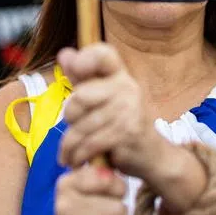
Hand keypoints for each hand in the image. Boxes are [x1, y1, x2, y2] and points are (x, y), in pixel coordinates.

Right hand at [51, 164, 128, 214]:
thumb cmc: (87, 210)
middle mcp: (65, 209)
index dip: (117, 188)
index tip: (110, 194)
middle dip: (121, 214)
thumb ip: (107, 176)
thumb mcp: (92, 186)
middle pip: (119, 210)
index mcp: (67, 185)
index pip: (106, 181)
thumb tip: (116, 183)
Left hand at [57, 44, 157, 178]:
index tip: (77, 69)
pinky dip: (78, 156)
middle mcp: (127, 88)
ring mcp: (129, 110)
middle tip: (73, 130)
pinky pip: (90, 143)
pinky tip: (76, 161)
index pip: (104, 55)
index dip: (86, 58)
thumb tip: (64, 53)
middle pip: (80, 96)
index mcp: (120, 76)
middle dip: (70, 118)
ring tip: (67, 154)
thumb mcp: (103, 99)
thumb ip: (83, 78)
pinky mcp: (127, 133)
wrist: (151, 156)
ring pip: (81, 126)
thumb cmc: (122, 126)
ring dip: (69, 146)